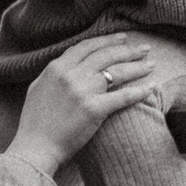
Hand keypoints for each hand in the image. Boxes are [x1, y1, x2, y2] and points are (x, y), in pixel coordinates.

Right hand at [4, 34, 159, 172]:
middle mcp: (71, 75)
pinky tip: (150, 87)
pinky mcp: (94, 109)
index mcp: (57, 68)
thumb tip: (68, 64)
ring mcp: (83, 91)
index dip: (107, 41)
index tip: (123, 39)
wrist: (35, 147)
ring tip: (151, 65)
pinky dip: (139, 91)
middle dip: (128, 50)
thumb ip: (55, 74)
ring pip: (117, 72)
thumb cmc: (34, 122)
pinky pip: (122, 97)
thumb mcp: (38, 88)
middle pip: (106, 55)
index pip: (87, 47)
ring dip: (137, 67)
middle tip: (144, 48)